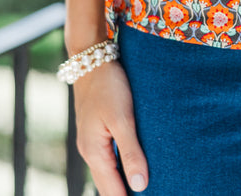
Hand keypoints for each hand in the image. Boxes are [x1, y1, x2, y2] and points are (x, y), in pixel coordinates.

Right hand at [73, 59, 148, 195]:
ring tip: (144, 185)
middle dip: (126, 193)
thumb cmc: (108, 86)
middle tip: (150, 194)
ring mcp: (91, 140)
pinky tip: (133, 163)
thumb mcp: (122, 119)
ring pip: (108, 170)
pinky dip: (120, 165)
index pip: (112, 190)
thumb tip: (140, 185)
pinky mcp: (97, 129)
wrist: (92, 58)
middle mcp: (90, 150)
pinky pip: (108, 156)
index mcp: (94, 152)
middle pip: (108, 183)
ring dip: (123, 179)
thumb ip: (130, 152)